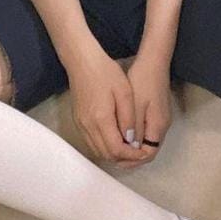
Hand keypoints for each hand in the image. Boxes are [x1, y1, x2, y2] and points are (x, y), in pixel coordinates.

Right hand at [65, 45, 147, 166]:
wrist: (82, 62)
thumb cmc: (105, 72)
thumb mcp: (125, 92)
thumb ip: (128, 118)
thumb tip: (131, 139)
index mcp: (101, 119)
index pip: (116, 149)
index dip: (131, 155)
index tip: (142, 152)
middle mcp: (88, 126)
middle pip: (106, 154)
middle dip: (123, 157)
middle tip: (137, 152)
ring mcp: (81, 125)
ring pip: (97, 150)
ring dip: (113, 153)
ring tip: (128, 147)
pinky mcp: (78, 121)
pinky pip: (91, 142)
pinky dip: (103, 146)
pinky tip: (114, 138)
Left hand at [124, 47, 174, 164]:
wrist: (154, 61)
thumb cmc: (143, 80)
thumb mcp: (135, 105)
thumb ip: (133, 127)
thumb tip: (128, 146)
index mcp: (158, 126)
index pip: (148, 154)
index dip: (132, 160)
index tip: (116, 159)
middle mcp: (162, 126)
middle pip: (147, 150)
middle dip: (131, 156)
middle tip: (113, 156)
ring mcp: (160, 119)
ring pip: (146, 142)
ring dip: (131, 147)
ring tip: (114, 147)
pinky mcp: (156, 112)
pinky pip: (145, 132)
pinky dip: (134, 137)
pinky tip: (121, 132)